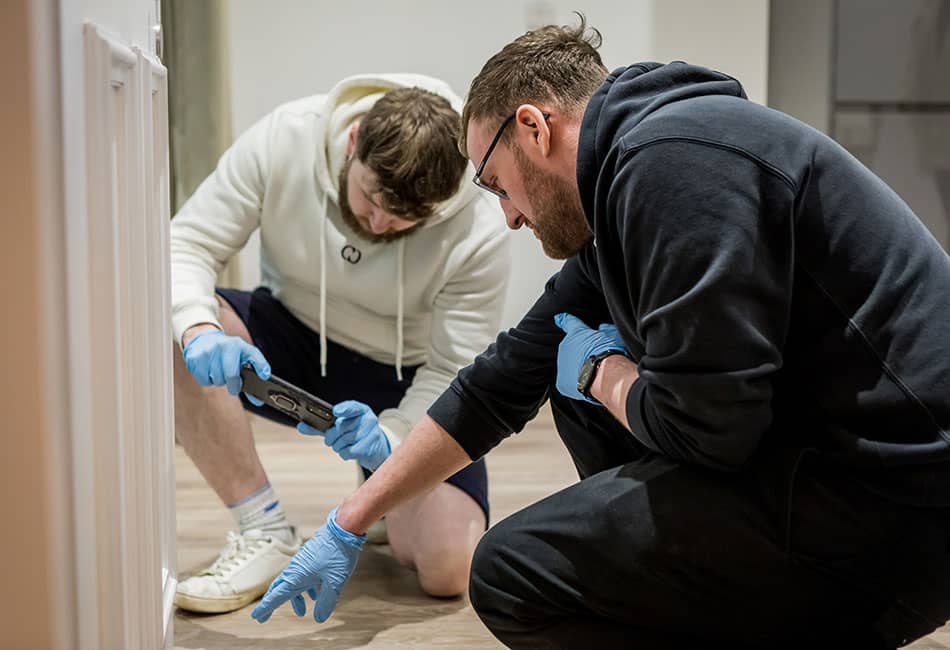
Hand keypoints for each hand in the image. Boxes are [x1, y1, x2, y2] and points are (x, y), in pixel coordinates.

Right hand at [182, 330, 269, 404]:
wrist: (203, 339)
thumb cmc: (227, 352)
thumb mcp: (242, 355)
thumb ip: (253, 374)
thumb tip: (258, 401)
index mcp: (239, 345)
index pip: (253, 355)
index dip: (260, 366)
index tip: (262, 377)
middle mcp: (224, 346)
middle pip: (231, 376)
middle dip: (233, 385)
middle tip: (233, 386)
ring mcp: (208, 351)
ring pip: (216, 380)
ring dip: (219, 381)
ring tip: (219, 371)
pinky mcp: (195, 358)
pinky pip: (204, 381)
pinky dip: (207, 380)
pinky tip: (208, 370)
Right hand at [251, 507, 364, 623]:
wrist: (344, 527)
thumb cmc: (338, 554)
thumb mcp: (335, 583)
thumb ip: (327, 602)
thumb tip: (319, 619)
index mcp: (296, 577)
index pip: (276, 596)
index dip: (266, 608)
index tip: (257, 617)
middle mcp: (295, 569)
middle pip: (279, 589)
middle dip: (273, 603)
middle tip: (265, 616)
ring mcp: (302, 561)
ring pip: (292, 582)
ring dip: (294, 598)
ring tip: (302, 612)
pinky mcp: (311, 556)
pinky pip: (302, 575)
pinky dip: (305, 587)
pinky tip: (316, 593)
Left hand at [297, 400, 390, 470]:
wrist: (373, 447)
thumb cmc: (352, 433)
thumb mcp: (337, 427)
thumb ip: (319, 427)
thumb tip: (300, 426)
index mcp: (360, 410)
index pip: (352, 407)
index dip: (343, 409)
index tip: (335, 412)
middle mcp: (368, 418)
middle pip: (342, 427)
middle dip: (331, 436)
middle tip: (330, 440)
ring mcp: (372, 432)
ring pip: (344, 441)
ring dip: (338, 446)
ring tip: (342, 445)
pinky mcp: (371, 445)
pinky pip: (350, 451)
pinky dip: (345, 453)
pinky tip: (349, 451)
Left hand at [554, 313, 627, 403]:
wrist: (605, 375)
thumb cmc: (609, 354)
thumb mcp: (612, 334)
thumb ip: (605, 329)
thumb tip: (604, 327)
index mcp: (576, 332)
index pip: (568, 322)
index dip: (564, 320)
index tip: (560, 318)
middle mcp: (565, 347)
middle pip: (571, 348)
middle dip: (581, 352)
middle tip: (595, 358)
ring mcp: (562, 364)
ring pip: (569, 365)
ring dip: (578, 368)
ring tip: (594, 372)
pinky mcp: (562, 382)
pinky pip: (568, 382)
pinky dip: (576, 383)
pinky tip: (588, 382)